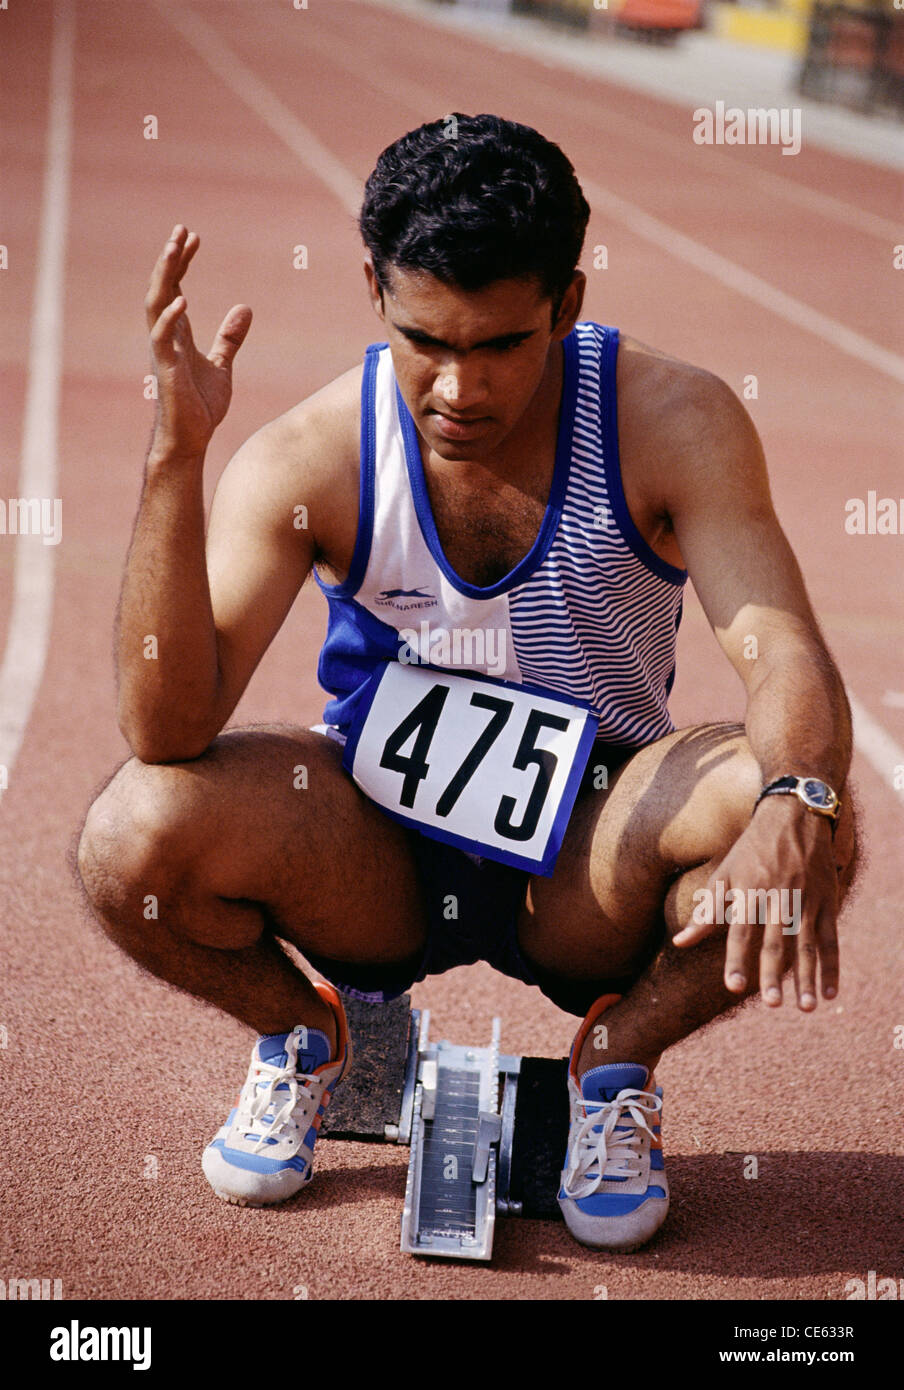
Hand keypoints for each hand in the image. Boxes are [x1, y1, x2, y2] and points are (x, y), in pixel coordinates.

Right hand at [144, 224, 251, 459]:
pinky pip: (162, 338)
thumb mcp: (223, 365)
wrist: (191, 439)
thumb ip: (230, 338)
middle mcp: (166, 337)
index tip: (194, 239)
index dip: (183, 263)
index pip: (175, 288)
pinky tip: (182, 301)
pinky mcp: (166, 370)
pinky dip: (169, 318)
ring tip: (174, 250)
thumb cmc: (201, 407)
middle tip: (181, 230)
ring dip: (164, 276)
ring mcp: (164, 351)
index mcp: (178, 334)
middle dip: (170, 259)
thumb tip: (245, 308)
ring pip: (156, 304)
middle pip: (162, 288)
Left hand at [673, 796, 839, 1010]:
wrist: (795, 814)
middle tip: (773, 1004)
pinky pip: (831, 940)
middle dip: (774, 974)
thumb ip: (706, 912)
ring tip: (804, 1008)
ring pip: (807, 945)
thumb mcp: (725, 874)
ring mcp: (807, 900)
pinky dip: (832, 967)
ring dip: (806, 978)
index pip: (741, 931)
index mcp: (750, 891)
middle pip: (776, 941)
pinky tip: (829, 994)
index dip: (737, 958)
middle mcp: (779, 897)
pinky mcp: (828, 901)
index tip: (734, 986)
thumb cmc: (752, 849)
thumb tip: (680, 942)